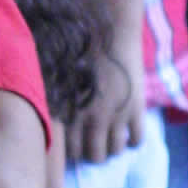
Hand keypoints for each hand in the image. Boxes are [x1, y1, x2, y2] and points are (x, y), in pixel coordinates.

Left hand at [68, 42, 144, 166]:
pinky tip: (128, 132)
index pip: (71, 151)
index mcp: (70, 112)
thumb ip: (57, 103)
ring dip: (113, 148)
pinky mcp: (136, 109)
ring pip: (115, 151)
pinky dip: (133, 141)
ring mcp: (116, 116)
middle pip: (94, 156)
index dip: (75, 151)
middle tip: (96, 145)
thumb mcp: (60, 79)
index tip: (77, 146)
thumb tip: (51, 122)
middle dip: (94, 153)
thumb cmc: (78, 51)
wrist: (108, 31)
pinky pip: (137, 140)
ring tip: (112, 139)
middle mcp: (91, 119)